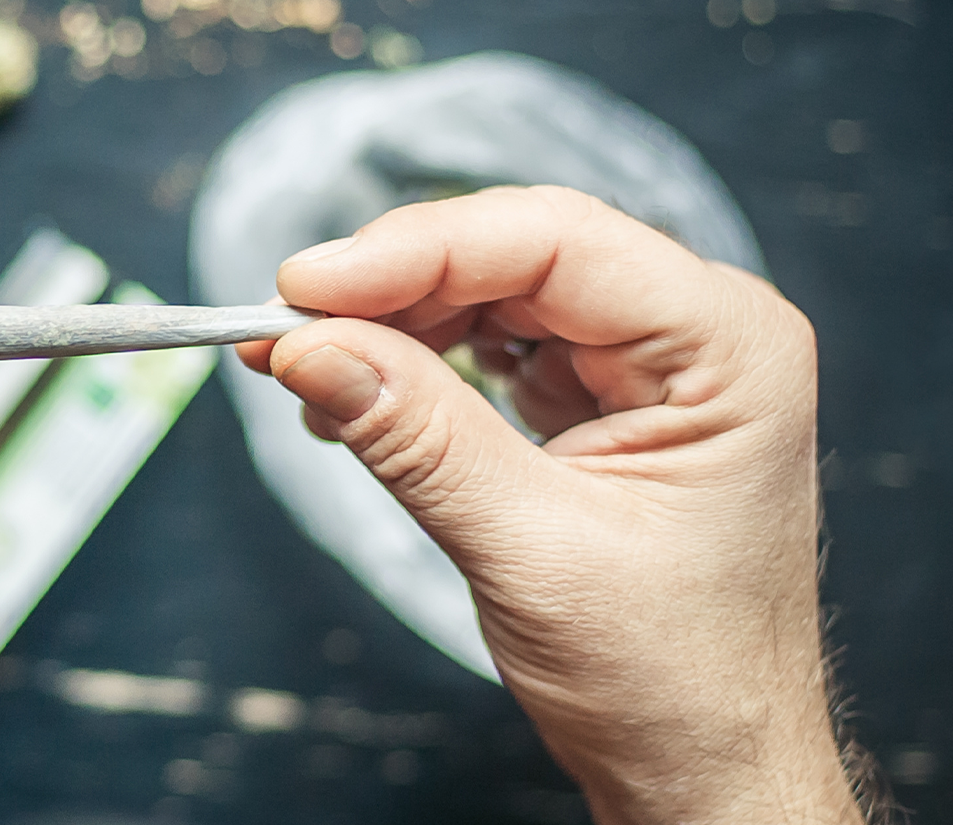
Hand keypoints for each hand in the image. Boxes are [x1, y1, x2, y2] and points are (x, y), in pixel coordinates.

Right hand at [240, 186, 860, 823]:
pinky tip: (357, 391)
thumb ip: (417, 437)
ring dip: (393, 322)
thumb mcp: (529, 551)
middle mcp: (697, 333)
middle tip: (283, 326)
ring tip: (306, 366)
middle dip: (393, 285)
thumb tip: (308, 347)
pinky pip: (492, 345)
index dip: (418, 250)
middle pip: (519, 253)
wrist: (703, 765)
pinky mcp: (600, 398)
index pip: (557, 243)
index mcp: (728, 346)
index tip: (304, 286)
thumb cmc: (669, 678)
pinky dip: (415, 361)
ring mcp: (648, 364)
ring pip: (495, 292)